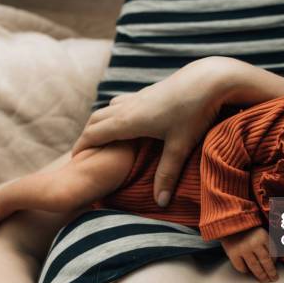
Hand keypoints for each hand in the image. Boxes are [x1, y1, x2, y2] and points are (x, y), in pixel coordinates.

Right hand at [72, 58, 228, 206]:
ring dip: (101, 123)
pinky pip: (122, 103)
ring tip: (102, 139)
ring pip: (109, 109)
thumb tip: (159, 203)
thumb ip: (167, 174)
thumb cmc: (194, 112)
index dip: (81, 148)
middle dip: (87, 136)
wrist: (208, 79)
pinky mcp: (149, 92)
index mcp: (128, 121)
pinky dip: (115, 114)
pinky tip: (128, 122)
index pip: (94, 134)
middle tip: (83, 154)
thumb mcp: (179, 146)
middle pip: (96, 120)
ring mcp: (138, 97)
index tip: (74, 162)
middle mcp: (128, 107)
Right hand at [220, 228, 277, 282]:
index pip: (273, 253)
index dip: (275, 262)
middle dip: (271, 272)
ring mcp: (242, 249)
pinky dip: (245, 271)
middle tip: (273, 278)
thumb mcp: (260, 230)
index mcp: (263, 235)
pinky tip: (249, 272)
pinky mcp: (232, 253)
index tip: (275, 267)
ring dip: (261, 275)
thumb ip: (267, 242)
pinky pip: (241, 267)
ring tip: (264, 280)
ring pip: (254, 267)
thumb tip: (274, 260)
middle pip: (265, 262)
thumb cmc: (246, 227)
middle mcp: (253, 243)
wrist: (227, 223)